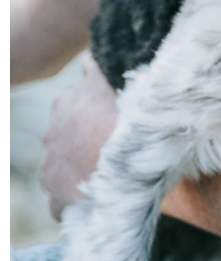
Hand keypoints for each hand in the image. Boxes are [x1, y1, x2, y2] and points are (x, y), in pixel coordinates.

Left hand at [40, 53, 117, 219]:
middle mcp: (51, 133)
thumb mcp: (109, 78)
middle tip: (107, 151)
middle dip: (79, 145)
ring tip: (101, 178)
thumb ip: (95, 67)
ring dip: (74, 172)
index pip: (68, 107)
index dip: (86, 117)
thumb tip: (87, 58)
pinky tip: (90, 201)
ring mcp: (50, 164)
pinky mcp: (56, 194)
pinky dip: (71, 201)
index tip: (103, 126)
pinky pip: (58, 203)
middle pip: (61, 140)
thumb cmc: (126, 114)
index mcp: (65, 102)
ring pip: (57, 169)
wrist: (130, 155)